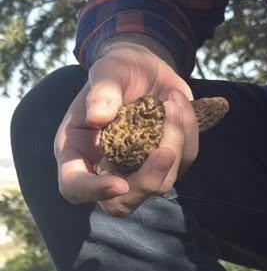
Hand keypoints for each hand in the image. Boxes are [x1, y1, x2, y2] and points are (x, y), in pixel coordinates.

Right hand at [55, 41, 198, 216]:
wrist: (145, 66)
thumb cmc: (117, 69)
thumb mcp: (107, 70)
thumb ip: (102, 90)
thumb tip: (97, 116)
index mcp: (77, 151)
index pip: (74, 187)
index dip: (93, 191)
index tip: (118, 183)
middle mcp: (105, 167)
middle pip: (122, 204)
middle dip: (148, 181)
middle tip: (166, 151)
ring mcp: (137, 169)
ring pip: (161, 183)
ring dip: (175, 144)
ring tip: (173, 102)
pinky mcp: (166, 162)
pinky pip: (184, 161)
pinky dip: (188, 133)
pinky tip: (180, 104)